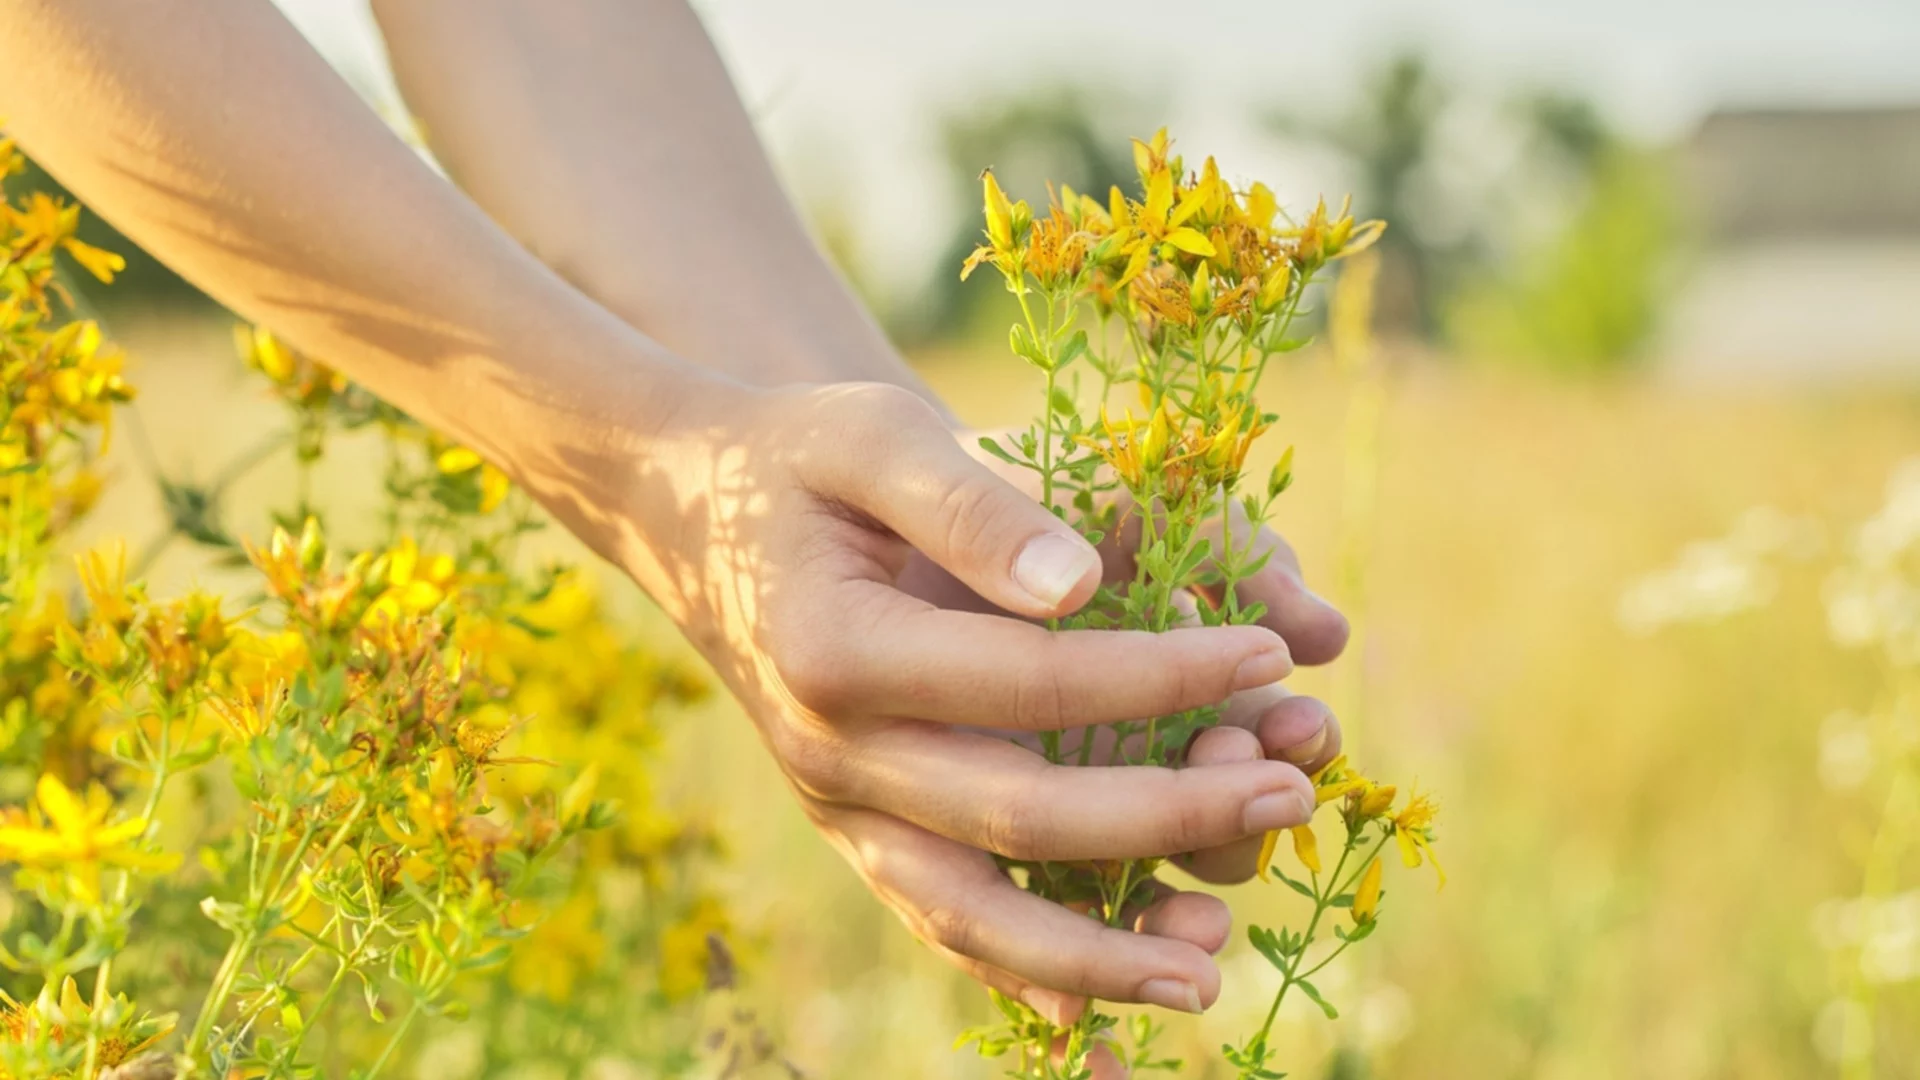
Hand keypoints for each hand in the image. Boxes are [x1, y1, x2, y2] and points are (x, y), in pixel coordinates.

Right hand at [577, 377, 1320, 1021]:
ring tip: (1209, 968)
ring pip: (971, 916)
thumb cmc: (804, 460)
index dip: (1159, 675)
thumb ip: (974, 503)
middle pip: (1017, 819)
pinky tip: (1098, 1007)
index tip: (1268, 654)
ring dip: (1096, 954)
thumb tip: (1083, 585)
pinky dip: (1019, 975)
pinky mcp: (856, 834)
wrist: (696, 514)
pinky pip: (939, 922)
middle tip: (1288, 796)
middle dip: (1166, 817)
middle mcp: (832, 754)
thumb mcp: (878, 436)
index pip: (1029, 684)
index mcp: (836, 651)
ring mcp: (839, 810)